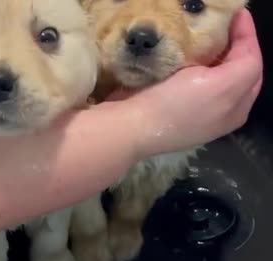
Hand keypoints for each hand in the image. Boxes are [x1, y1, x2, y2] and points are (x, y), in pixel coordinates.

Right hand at [123, 9, 262, 155]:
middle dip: (234, 45)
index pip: (251, 62)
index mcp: (236, 106)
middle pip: (237, 70)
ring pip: (216, 76)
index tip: (236, 13)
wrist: (129, 126)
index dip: (247, 36)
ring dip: (215, 55)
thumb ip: (244, 66)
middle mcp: (221, 111)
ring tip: (206, 35)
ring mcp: (197, 112)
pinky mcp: (174, 110)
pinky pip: (193, 82)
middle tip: (222, 22)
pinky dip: (195, 67)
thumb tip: (244, 46)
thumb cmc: (173, 105)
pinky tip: (186, 57)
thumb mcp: (220, 86)